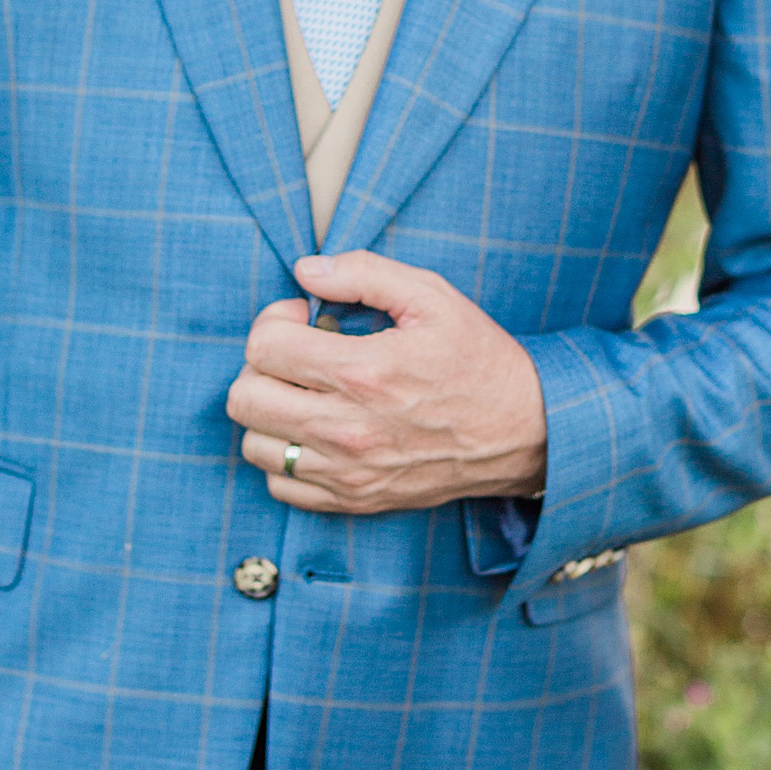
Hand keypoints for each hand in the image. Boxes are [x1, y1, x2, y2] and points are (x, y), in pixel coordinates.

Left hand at [229, 251, 546, 515]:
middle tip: (296, 353)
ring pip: (255, 444)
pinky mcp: (355, 500)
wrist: (525, 431)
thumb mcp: (432, 296)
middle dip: (261, 364)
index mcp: (363, 372)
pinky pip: (280, 485)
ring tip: (305, 392)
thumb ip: (363, 272)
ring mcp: (348, 471)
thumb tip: (305, 270)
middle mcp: (347, 428)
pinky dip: (284, 456)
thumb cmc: (477, 359)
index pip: (263, 346)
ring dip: (269, 411)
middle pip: (245, 397)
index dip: (274, 320)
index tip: (303, 316)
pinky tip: (314, 430)